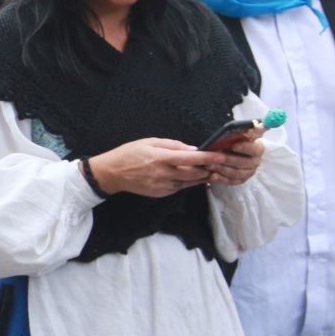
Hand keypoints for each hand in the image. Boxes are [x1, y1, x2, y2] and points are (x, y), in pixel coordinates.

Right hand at [87, 138, 214, 198]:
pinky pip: (180, 187)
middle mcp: (164, 174)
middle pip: (195, 173)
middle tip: (219, 163)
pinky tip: (191, 176)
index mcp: (161, 158)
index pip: (191, 159)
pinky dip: (188, 182)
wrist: (111, 174)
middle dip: (209, 168)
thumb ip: (173, 145)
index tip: (222, 156)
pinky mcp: (161, 193)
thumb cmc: (129, 154)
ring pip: (190, 182)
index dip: (209, 158)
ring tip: (208, 169)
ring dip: (201, 176)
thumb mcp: (149, 142)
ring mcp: (163, 186)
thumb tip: (193, 149)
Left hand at [206, 129, 263, 186]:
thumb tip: (254, 124)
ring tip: (209, 165)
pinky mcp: (241, 180)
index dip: (245, 147)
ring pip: (237, 173)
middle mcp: (255, 161)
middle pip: (244, 162)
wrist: (232, 153)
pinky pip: (232, 181)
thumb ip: (246, 130)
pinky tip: (212, 176)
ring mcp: (249, 172)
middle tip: (214, 157)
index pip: (255, 149)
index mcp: (257, 148)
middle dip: (228, 159)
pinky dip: (221, 179)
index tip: (234, 145)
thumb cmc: (234, 141)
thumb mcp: (239, 134)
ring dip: (222, 169)